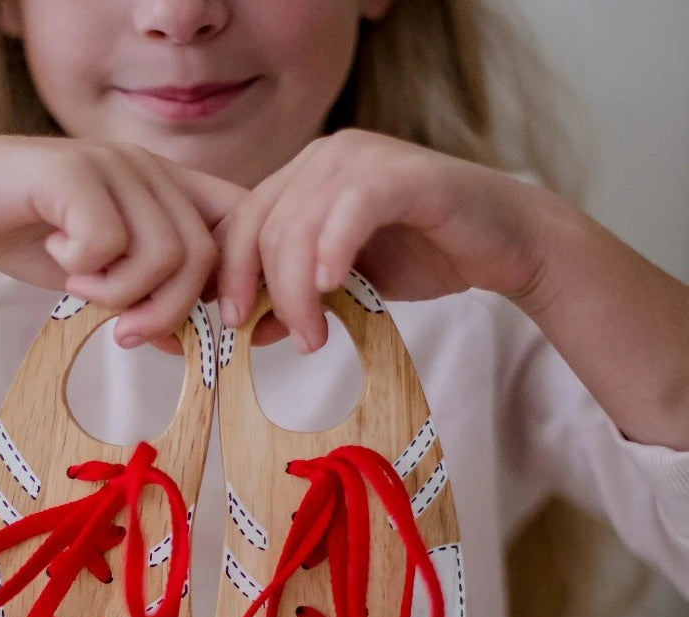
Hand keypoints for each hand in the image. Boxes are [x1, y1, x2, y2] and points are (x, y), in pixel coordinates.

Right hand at [0, 136, 243, 349]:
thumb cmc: (29, 237)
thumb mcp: (98, 280)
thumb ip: (142, 301)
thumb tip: (182, 344)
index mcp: (165, 189)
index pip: (240, 221)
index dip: (244, 276)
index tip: (223, 323)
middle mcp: (148, 169)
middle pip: (203, 254)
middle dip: (169, 310)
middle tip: (126, 333)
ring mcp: (113, 164)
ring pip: (163, 253)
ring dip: (120, 293)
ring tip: (81, 288)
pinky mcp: (76, 171)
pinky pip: (110, 242)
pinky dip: (84, 269)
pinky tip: (57, 255)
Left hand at [216, 129, 557, 351]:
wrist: (504, 244)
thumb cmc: (424, 257)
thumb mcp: (345, 287)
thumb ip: (297, 300)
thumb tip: (249, 331)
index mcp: (304, 177)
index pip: (245, 222)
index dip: (231, 275)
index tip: (232, 325)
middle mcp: (326, 156)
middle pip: (266, 227)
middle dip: (269, 292)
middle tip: (294, 341)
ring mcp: (365, 157)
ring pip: (300, 225)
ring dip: (299, 291)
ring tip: (316, 337)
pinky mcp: (404, 174)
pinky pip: (353, 207)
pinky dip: (335, 249)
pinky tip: (333, 287)